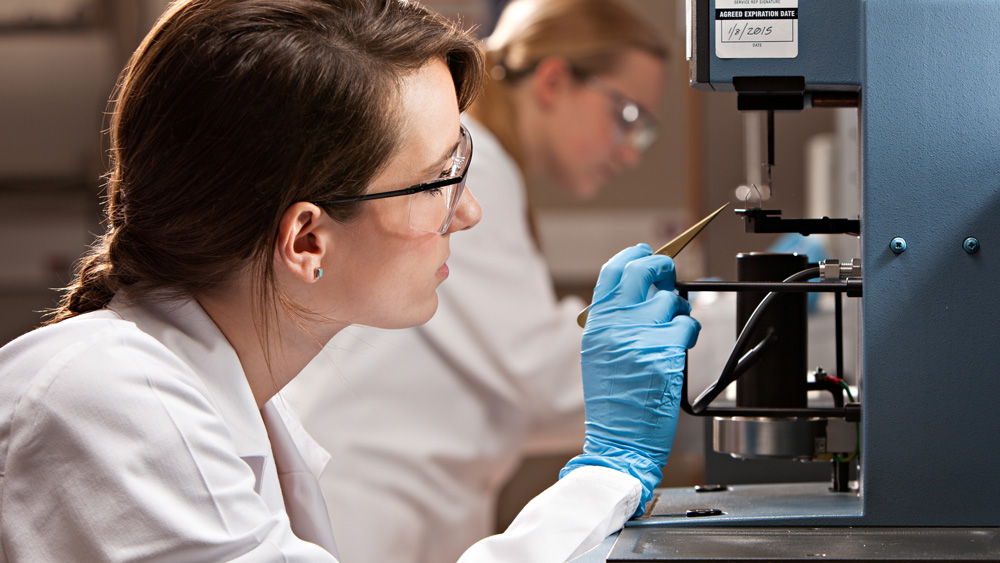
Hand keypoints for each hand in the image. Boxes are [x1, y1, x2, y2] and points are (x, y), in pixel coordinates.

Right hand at [560, 244, 699, 515]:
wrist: (619, 439)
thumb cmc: (612, 402)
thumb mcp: (598, 355)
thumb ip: (613, 322)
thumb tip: (641, 291)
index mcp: (596, 324)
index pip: (612, 272)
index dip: (632, 256)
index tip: (644, 252)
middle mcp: (616, 324)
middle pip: (643, 271)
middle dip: (662, 266)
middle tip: (668, 273)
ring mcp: (641, 336)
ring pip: (671, 301)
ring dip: (677, 312)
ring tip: (669, 334)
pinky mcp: (666, 351)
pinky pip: (687, 325)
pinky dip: (688, 333)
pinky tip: (678, 349)